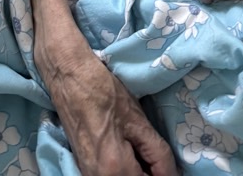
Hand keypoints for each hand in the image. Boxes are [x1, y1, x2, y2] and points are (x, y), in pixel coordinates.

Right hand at [38, 38, 176, 175]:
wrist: (68, 75)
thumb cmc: (103, 92)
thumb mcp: (138, 121)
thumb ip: (159, 155)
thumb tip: (174, 175)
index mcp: (115, 171)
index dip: (164, 173)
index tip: (163, 157)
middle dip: (149, 171)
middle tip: (151, 149)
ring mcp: (88, 175)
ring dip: (137, 170)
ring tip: (139, 146)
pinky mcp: (84, 168)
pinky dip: (125, 168)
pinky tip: (126, 148)